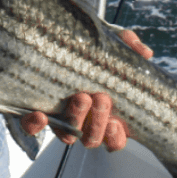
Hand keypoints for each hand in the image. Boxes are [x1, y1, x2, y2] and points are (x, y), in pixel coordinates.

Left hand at [20, 29, 153, 151]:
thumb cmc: (84, 49)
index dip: (115, 137)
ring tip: (80, 98)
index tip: (116, 123)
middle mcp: (81, 120)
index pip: (113, 138)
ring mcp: (57, 117)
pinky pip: (30, 127)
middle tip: (100, 98)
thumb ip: (127, 45)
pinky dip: (35, 125)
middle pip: (91, 138)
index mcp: (102, 112)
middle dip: (97, 123)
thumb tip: (146, 53)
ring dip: (74, 120)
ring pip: (67, 135)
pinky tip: (40, 115)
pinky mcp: (32, 112)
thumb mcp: (108, 43)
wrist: (46, 39)